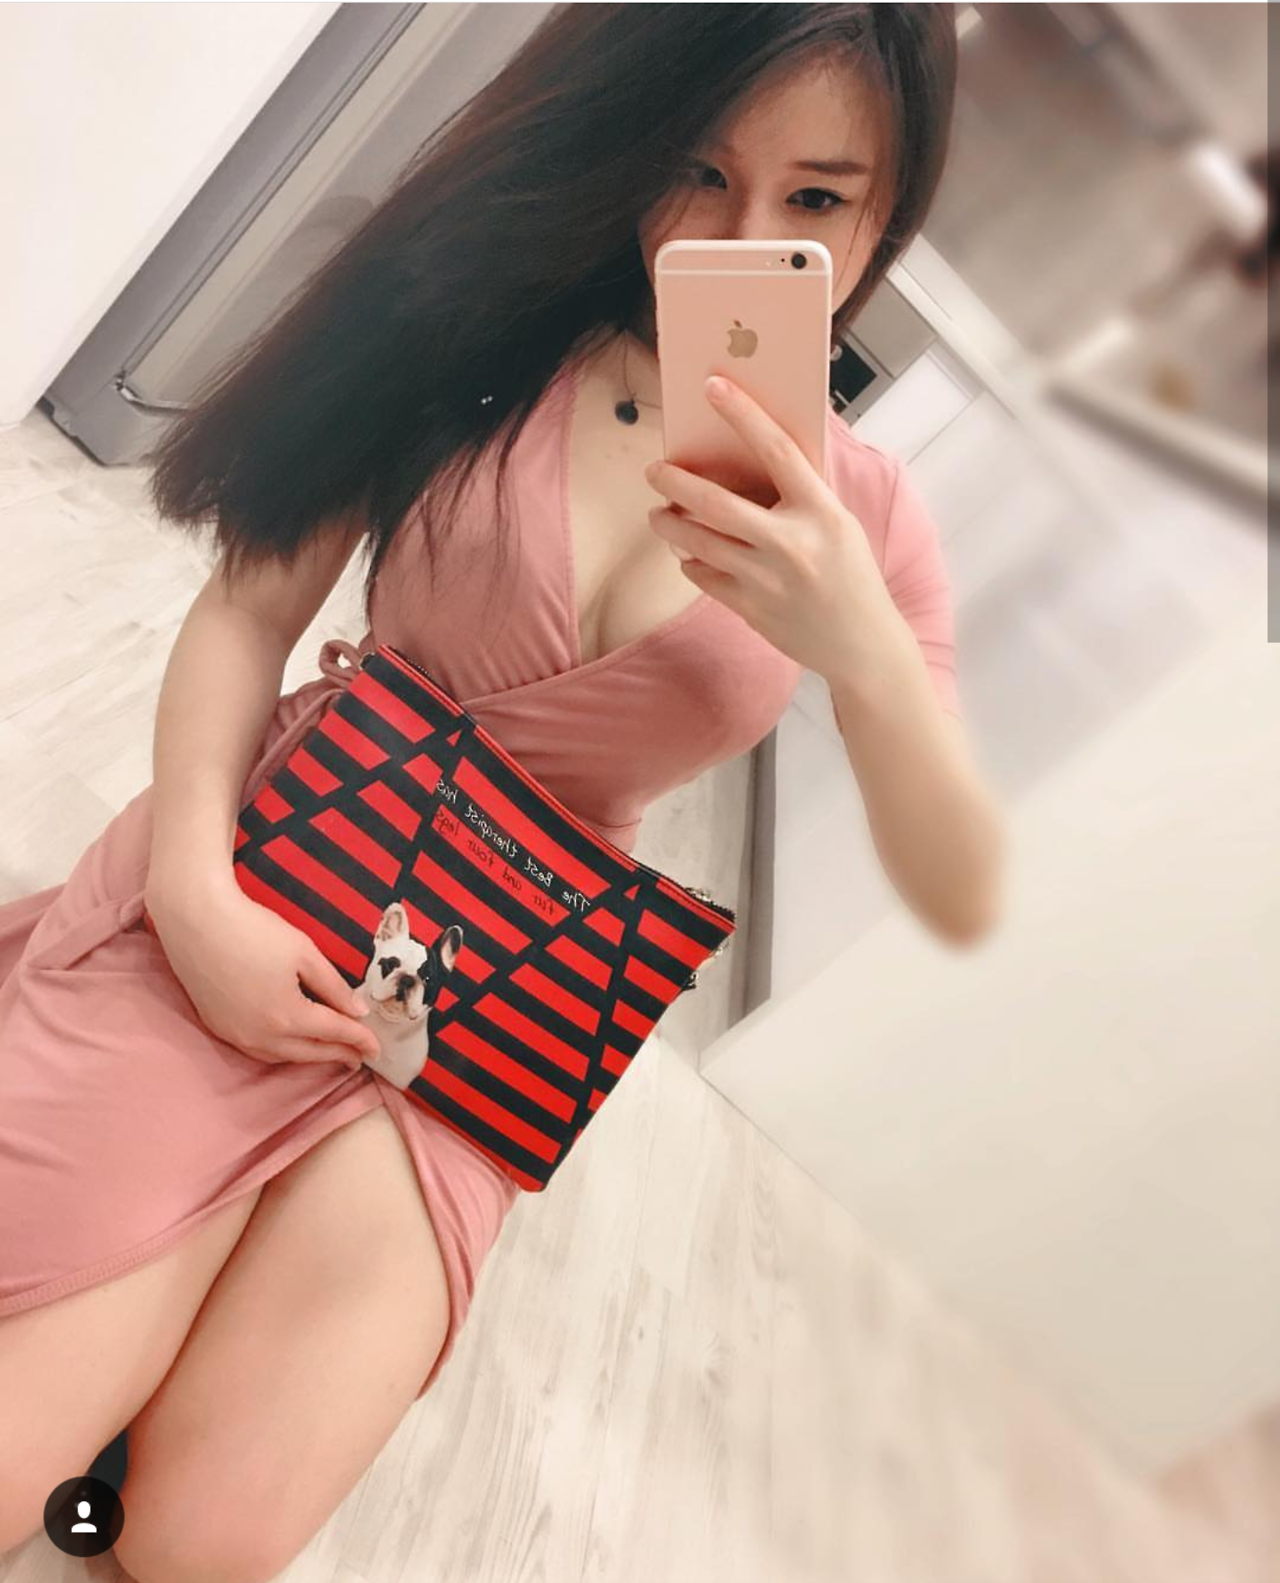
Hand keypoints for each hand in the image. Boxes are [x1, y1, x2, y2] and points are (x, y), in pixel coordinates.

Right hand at [145, 876, 381, 1069]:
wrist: (196, 921)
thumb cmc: (254, 930)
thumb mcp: (304, 954)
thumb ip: (334, 987)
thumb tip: (358, 1012)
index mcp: (288, 1016)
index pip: (334, 1033)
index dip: (359, 1039)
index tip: (378, 1047)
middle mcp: (262, 1036)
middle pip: (310, 1052)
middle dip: (338, 1055)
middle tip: (359, 1056)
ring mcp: (236, 1035)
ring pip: (282, 1057)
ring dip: (310, 1056)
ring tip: (330, 1052)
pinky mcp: (218, 1027)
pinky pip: (258, 1050)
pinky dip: (282, 1051)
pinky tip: (291, 1042)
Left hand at [642, 373, 903, 682]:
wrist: (862, 644)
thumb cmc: (851, 575)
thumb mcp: (837, 524)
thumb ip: (800, 496)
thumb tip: (751, 459)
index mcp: (821, 512)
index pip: (777, 450)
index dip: (743, 414)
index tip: (713, 386)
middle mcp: (792, 543)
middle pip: (717, 504)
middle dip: (676, 482)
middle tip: (654, 470)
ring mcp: (768, 580)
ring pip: (699, 543)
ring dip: (670, 524)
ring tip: (659, 514)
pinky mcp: (751, 610)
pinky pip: (704, 577)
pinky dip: (691, 562)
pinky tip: (689, 554)